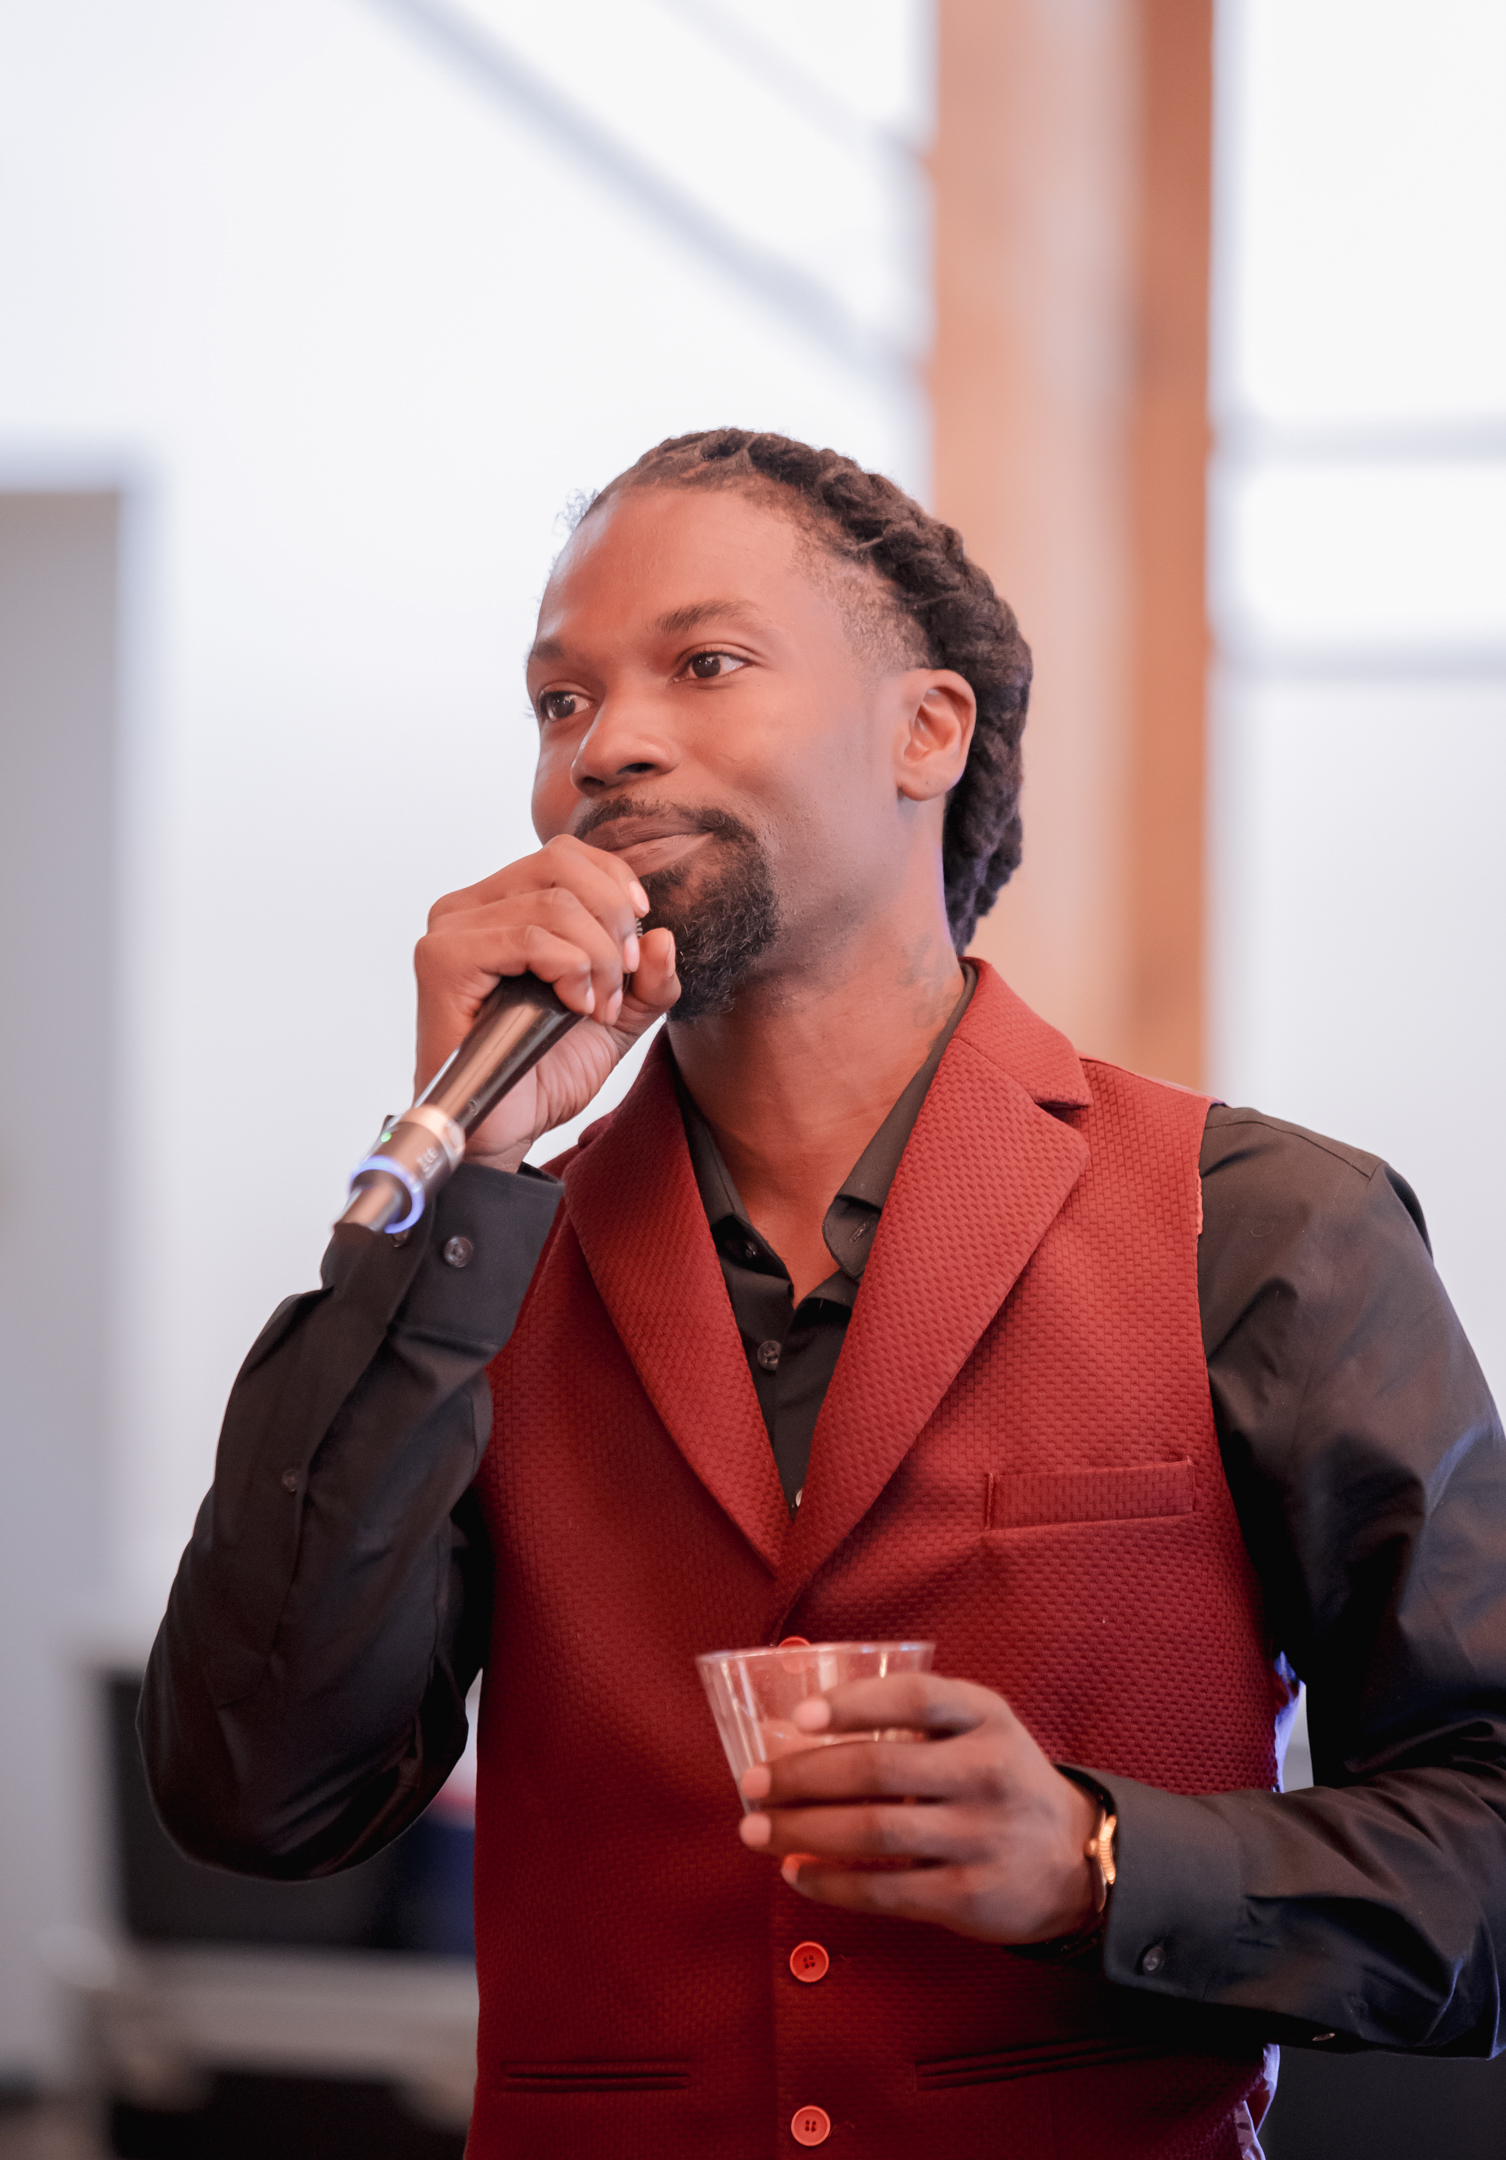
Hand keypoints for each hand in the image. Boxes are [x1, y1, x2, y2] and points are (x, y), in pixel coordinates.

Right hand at [414, 835, 680, 1168]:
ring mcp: (450, 931)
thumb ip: (648, 978)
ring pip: (554, 904)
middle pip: (561, 865)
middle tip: (620, 980)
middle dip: (613, 922)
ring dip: (596, 958)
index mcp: (500, 905)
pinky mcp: (443, 961)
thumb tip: (663, 934)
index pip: (564, 853)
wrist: (506, 1130)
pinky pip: (529, 936)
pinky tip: (573, 1007)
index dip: (615, 883)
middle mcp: (467, 908)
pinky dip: (570, 969)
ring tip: (595, 1006)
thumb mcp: (617, 1017)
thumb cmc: (544, 1072)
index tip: (639, 937)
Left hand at [736, 1672, 1097, 1944]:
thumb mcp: (981, 1729)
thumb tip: (802, 1727)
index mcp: (987, 1718)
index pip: (917, 1698)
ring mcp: (980, 1837)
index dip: (855, 1703)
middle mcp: (987, 1772)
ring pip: (872, 1832)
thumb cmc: (1001, 1779)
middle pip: (878, 1771)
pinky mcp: (968, 1896)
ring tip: (757, 1831)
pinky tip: (797, 1874)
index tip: (801, 1716)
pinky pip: (884, 1890)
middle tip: (754, 1783)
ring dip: (802, 1832)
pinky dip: (831, 1883)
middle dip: (802, 1777)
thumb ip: (915, 1720)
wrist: (1077, 1859)